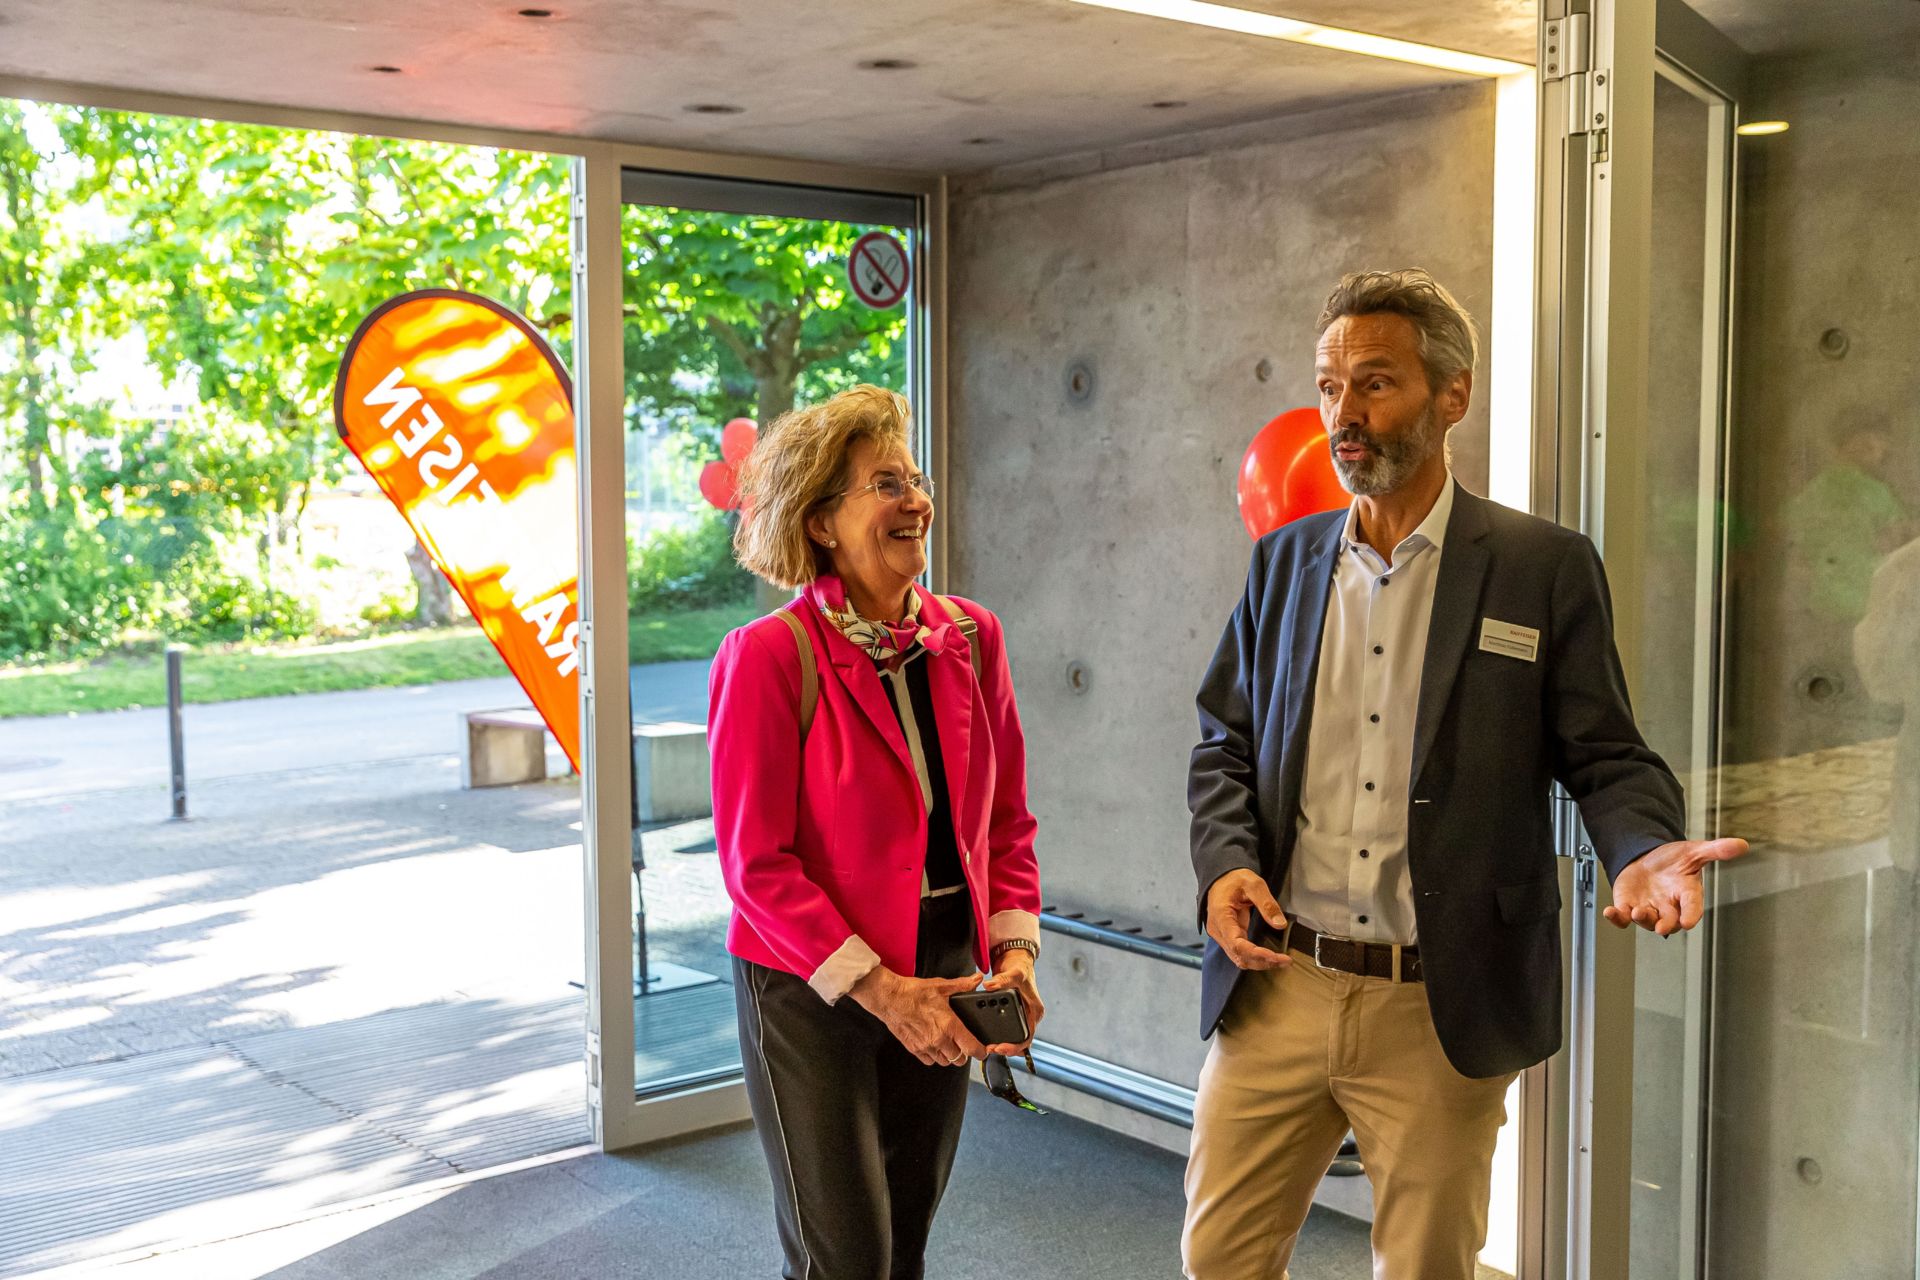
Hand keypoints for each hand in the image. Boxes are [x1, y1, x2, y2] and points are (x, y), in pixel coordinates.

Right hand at [849, 968, 988, 1066]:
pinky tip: (933, 1044)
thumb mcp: (940, 986)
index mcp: (949, 1025)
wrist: (888, 998)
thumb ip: (962, 985)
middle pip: (959, 1059)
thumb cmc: (912, 992)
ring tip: (947, 1043)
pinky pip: (930, 1061)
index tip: (982, 1050)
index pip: (971, 1048)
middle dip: (964, 1052)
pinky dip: (934, 1056)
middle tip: (962, 1042)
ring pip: (945, 1062)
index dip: (980, 1052)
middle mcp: (939, 1039)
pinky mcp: (914, 1049)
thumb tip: (976, 979)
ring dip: (949, 1055)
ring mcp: (926, 1046)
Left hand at [981, 948, 1044, 1053]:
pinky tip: (987, 1038)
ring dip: (1002, 1044)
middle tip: (990, 1049)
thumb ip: (1002, 980)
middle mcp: (1029, 1016)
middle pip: (1020, 1041)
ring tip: (987, 1046)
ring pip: (1013, 1037)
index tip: (1000, 1047)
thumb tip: (989, 986)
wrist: (1017, 961)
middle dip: (1006, 1048)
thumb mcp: (1014, 973)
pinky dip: (998, 1035)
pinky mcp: (1012, 1013)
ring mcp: (1020, 1015)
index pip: (1027, 1036)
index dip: (1015, 1046)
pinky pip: (1007, 1029)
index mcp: (1034, 1011)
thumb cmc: (1021, 967)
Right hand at [1205, 868, 1290, 969]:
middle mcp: (1218, 930)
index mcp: (1221, 916)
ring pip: (1240, 958)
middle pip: (1239, 956)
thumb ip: (1267, 904)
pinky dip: (1256, 958)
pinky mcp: (1228, 937)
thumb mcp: (1253, 884)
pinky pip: (1241, 953)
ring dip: (1260, 963)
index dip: (1256, 954)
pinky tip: (1271, 957)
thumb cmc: (1234, 879)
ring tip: (1282, 961)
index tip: (1275, 956)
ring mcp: (1222, 935)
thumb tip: (1280, 924)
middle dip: (1263, 961)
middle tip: (1285, 961)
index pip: (1236, 944)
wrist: (1221, 878)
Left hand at [1603, 837, 1749, 935]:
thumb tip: (1742, 844)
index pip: (1692, 908)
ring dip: (1642, 919)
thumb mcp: (1694, 851)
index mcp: (1686, 894)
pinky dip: (1616, 918)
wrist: (1647, 859)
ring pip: (1646, 921)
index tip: (1689, 922)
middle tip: (1663, 926)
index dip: (1691, 915)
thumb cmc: (1673, 861)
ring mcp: (1648, 907)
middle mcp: (1668, 906)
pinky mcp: (1628, 905)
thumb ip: (1715, 850)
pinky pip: (1622, 917)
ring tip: (1637, 912)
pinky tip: (1610, 913)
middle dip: (1666, 924)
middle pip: (1669, 921)